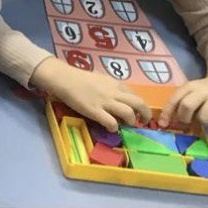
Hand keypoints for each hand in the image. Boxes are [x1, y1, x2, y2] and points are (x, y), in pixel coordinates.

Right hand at [31, 57, 150, 131]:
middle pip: (139, 104)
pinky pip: (111, 122)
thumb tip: (118, 97)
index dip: (140, 106)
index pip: (136, 96)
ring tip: (125, 125)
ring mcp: (105, 102)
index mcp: (115, 84)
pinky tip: (110, 128)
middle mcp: (114, 93)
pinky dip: (114, 128)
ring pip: (129, 113)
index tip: (138, 113)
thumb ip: (111, 87)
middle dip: (144, 115)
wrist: (63, 78)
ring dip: (130, 121)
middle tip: (141, 122)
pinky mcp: (94, 111)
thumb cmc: (79, 78)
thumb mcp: (100, 79)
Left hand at [158, 69, 207, 127]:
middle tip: (187, 121)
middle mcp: (203, 90)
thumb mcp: (191, 91)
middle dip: (184, 118)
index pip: (174, 99)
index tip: (163, 124)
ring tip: (206, 117)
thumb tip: (166, 122)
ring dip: (202, 122)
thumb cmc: (205, 92)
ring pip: (204, 117)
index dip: (167, 113)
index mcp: (190, 86)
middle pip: (187, 106)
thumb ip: (180, 102)